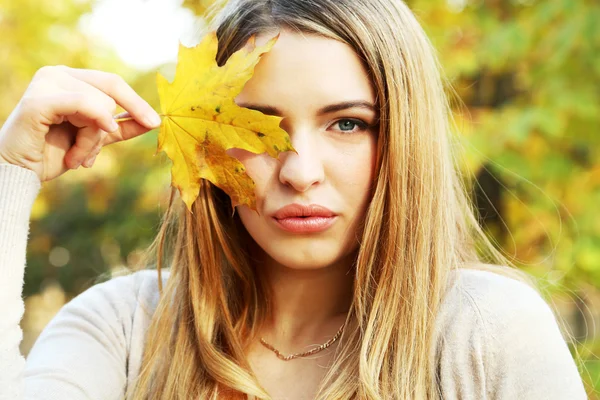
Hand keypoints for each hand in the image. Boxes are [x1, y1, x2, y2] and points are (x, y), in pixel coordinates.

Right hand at [0, 65, 160, 181]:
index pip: (113, 83)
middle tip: (93, 155)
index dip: (136, 103)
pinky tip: (80, 155)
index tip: (155, 123)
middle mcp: (58, 74)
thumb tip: (154, 121)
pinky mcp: (39, 100)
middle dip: (108, 129)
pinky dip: (90, 128)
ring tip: (74, 156)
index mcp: (71, 79)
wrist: (20, 172)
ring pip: (99, 105)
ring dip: (91, 141)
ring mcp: (46, 83)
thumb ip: (121, 126)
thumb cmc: (54, 152)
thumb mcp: (95, 138)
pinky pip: (83, 105)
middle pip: (110, 92)